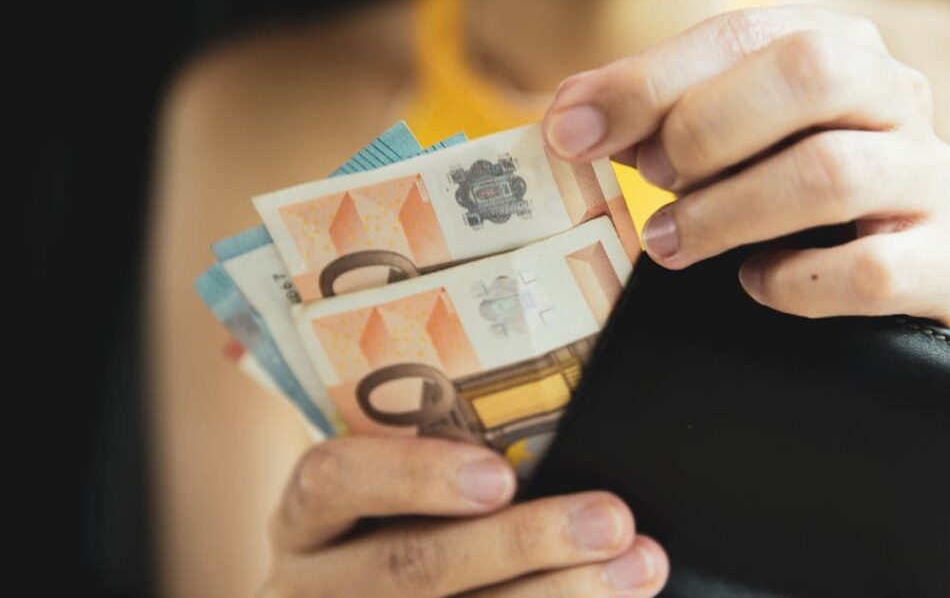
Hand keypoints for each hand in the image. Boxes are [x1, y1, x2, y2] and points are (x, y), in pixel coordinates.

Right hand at [260, 436, 668, 596]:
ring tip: (638, 568)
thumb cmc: (384, 524)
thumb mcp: (378, 486)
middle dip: (521, 544)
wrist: (347, 597)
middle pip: (410, 567)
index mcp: (307, 517)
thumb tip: (566, 378)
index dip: (414, 477)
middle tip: (611, 520)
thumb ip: (440, 448)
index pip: (333, 480)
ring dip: (560, 596)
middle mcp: (312, 583)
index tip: (501, 476)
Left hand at [543, 6, 949, 325]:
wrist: (872, 280)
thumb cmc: (777, 201)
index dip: (648, 83)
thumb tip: (569, 119)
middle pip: (811, 72)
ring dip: (729, 212)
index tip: (573, 134)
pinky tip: (758, 284)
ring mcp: (934, 177)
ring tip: (671, 244)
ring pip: (834, 172)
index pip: (742, 35)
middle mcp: (899, 96)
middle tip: (652, 182)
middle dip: (707, 130)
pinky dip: (796, 283)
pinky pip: (875, 270)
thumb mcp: (716, 143)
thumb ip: (651, 119)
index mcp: (839, 48)